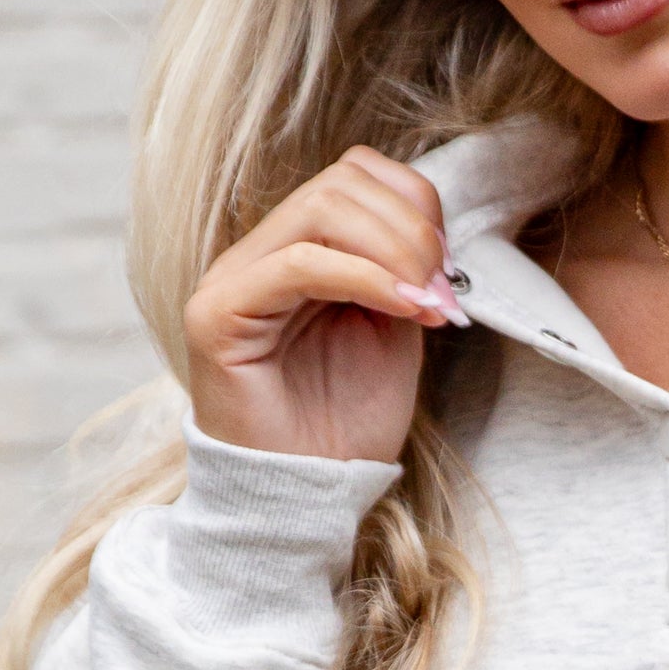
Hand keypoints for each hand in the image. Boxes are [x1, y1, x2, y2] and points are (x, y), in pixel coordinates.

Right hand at [183, 148, 460, 467]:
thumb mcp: (393, 329)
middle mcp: (259, 252)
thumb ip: (406, 271)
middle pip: (341, 182)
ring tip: (426, 306)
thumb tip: (435, 232)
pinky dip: (365, 277)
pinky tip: (405, 310)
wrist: (307, 495)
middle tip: (443, 292)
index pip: (354, 174)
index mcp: (298, 248)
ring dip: (395, 250)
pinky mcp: (219, 313)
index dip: (414, 203)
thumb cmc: (345, 422)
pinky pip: (298, 264)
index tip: (449, 268)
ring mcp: (233, 277)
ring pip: (320, 208)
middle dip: (411, 231)